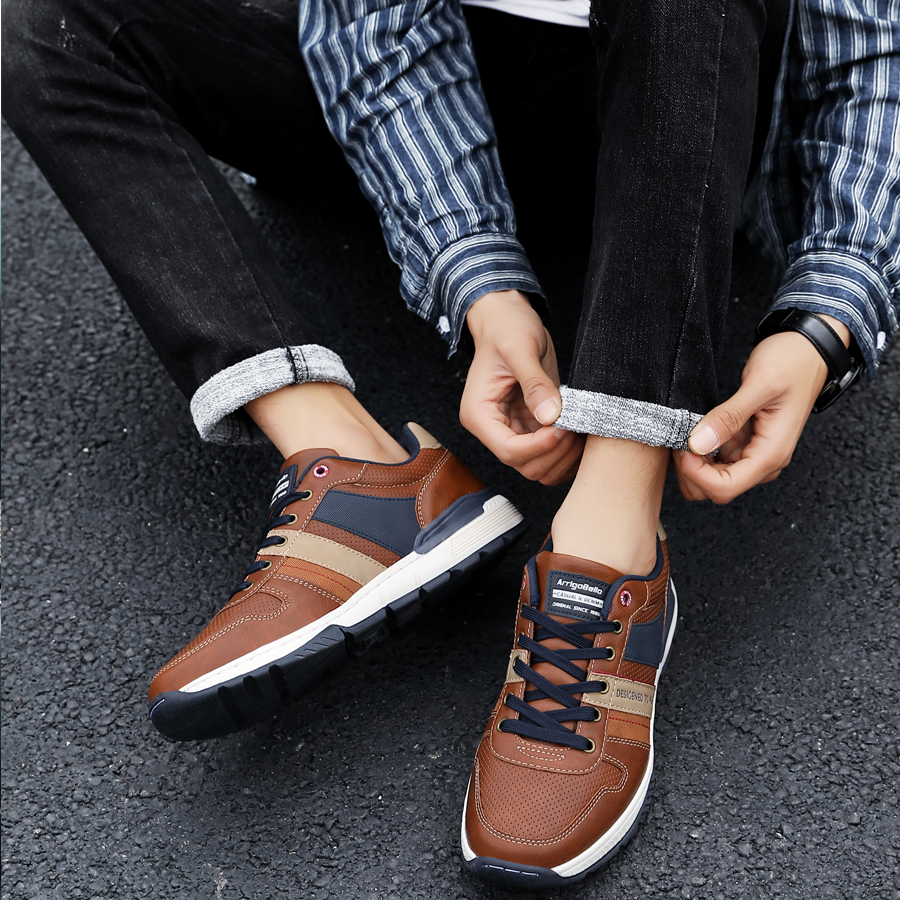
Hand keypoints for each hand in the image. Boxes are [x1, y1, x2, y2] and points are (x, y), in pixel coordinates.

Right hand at [460, 291, 584, 484]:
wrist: (508, 318)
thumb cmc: (507, 328)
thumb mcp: (520, 348)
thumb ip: (535, 383)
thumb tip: (550, 416)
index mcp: (480, 414)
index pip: (509, 450)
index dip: (540, 446)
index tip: (563, 427)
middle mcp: (493, 428)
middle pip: (525, 465)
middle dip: (554, 452)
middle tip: (575, 426)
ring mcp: (513, 430)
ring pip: (540, 466)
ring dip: (563, 455)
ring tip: (580, 428)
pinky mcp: (531, 427)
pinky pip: (550, 453)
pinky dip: (568, 451)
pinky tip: (580, 430)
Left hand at [672, 315, 850, 503]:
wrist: (808, 350)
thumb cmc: (793, 363)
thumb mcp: (759, 385)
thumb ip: (729, 416)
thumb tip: (698, 443)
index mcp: (771, 454)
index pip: (725, 488)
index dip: (696, 474)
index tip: (682, 447)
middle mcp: (763, 460)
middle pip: (716, 489)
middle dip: (690, 471)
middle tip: (679, 437)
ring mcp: (752, 453)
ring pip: (711, 477)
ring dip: (693, 461)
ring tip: (686, 429)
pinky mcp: (742, 442)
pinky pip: (714, 459)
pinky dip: (698, 449)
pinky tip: (694, 427)